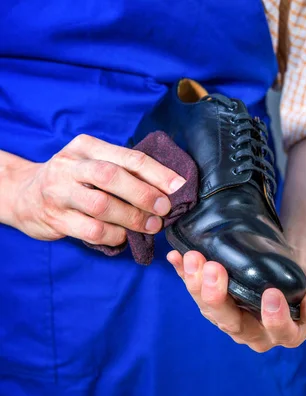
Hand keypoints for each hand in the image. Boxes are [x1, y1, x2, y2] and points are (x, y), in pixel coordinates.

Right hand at [7, 134, 185, 244]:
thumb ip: (124, 171)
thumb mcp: (93, 163)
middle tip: (164, 208)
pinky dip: (114, 235)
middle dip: (144, 194)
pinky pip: (92, 230)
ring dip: (133, 218)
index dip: (158, 173)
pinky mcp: (55, 218)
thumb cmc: (73, 179)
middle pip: (113, 177)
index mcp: (87, 147)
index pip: (129, 157)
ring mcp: (60, 192)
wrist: (23, 194)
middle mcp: (71, 165)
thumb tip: (168, 188)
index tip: (180, 186)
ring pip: (102, 205)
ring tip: (151, 225)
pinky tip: (124, 236)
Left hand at [167, 250, 305, 351]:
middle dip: (218, 297)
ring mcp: (229, 314)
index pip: (278, 331)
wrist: (294, 273)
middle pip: (230, 322)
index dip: (274, 317)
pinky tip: (177, 258)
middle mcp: (250, 330)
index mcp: (282, 332)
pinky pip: (196, 287)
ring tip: (195, 258)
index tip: (271, 293)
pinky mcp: (215, 296)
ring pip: (208, 306)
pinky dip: (184, 273)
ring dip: (196, 283)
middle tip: (215, 270)